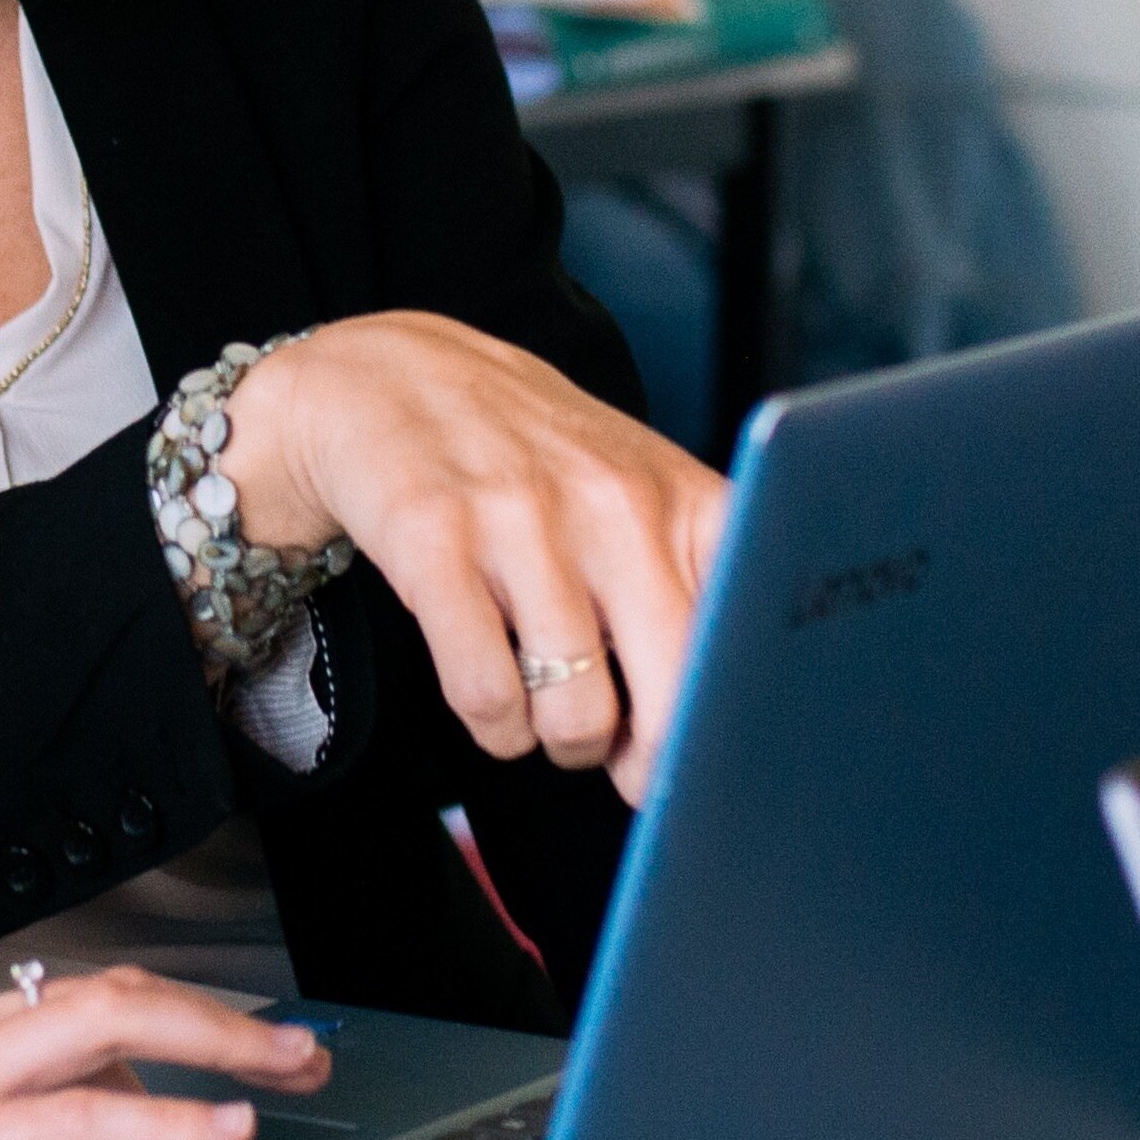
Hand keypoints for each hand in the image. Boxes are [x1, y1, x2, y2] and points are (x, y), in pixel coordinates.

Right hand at [0, 964, 324, 1139]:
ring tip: (292, 1070)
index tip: (213, 1051)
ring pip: (112, 1027)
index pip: (57, 1005)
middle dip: (219, 1016)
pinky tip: (218, 1134)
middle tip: (297, 1046)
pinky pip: (74, 1118)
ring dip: (220, 1045)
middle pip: (111, 993)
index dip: (154, 1023)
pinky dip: (163, 1117)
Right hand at [218, 313, 727, 795]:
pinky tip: (494, 697)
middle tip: (619, 752)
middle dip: (649, 760)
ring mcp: (524, 519)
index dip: (731, 715)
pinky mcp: (436, 542)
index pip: (748, 634)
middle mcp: (614, 502)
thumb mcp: (633, 494)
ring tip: (545, 709)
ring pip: (576, 717)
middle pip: (675, 700)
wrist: (392, 378)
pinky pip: (488, 696)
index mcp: (681, 496)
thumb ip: (687, 588)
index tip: (712, 746)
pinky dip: (495, 725)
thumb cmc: (533, 463)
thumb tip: (715, 729)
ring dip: (558, 741)